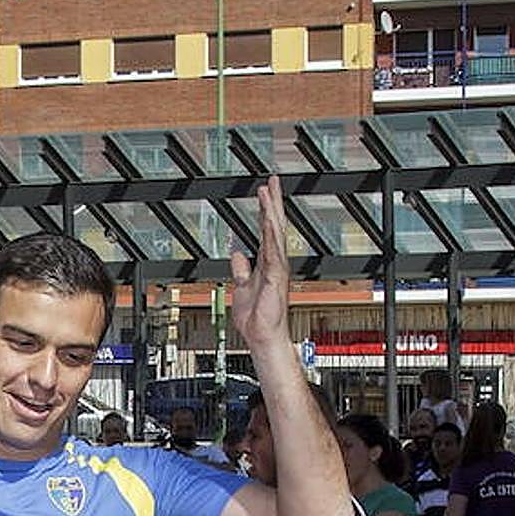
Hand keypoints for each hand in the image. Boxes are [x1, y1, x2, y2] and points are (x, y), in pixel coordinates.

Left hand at [230, 176, 290, 347]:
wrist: (261, 335)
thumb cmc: (256, 316)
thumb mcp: (242, 285)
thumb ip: (241, 268)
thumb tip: (237, 252)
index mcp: (267, 262)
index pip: (267, 229)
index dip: (266, 209)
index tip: (265, 190)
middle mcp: (275, 262)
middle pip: (274, 226)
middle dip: (273, 202)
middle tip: (272, 180)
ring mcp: (277, 268)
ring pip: (274, 233)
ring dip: (271, 212)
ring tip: (268, 191)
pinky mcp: (275, 277)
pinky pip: (273, 252)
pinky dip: (270, 236)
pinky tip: (268, 221)